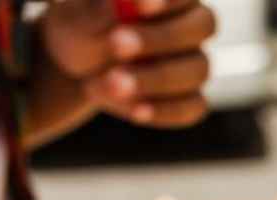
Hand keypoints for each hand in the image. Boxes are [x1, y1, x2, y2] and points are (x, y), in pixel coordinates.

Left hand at [42, 0, 215, 126]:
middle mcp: (192, 25)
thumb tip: (124, 0)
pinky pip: (191, 107)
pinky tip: (135, 112)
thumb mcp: (76, 16)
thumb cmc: (81, 27)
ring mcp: (194, 64)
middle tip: (116, 44)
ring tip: (108, 83)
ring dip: (154, 79)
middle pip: (200, 26)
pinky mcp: (190, 100)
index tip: (136, 6)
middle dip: (159, 37)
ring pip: (196, 70)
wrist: (76, 66)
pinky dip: (164, 111)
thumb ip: (98, 8)